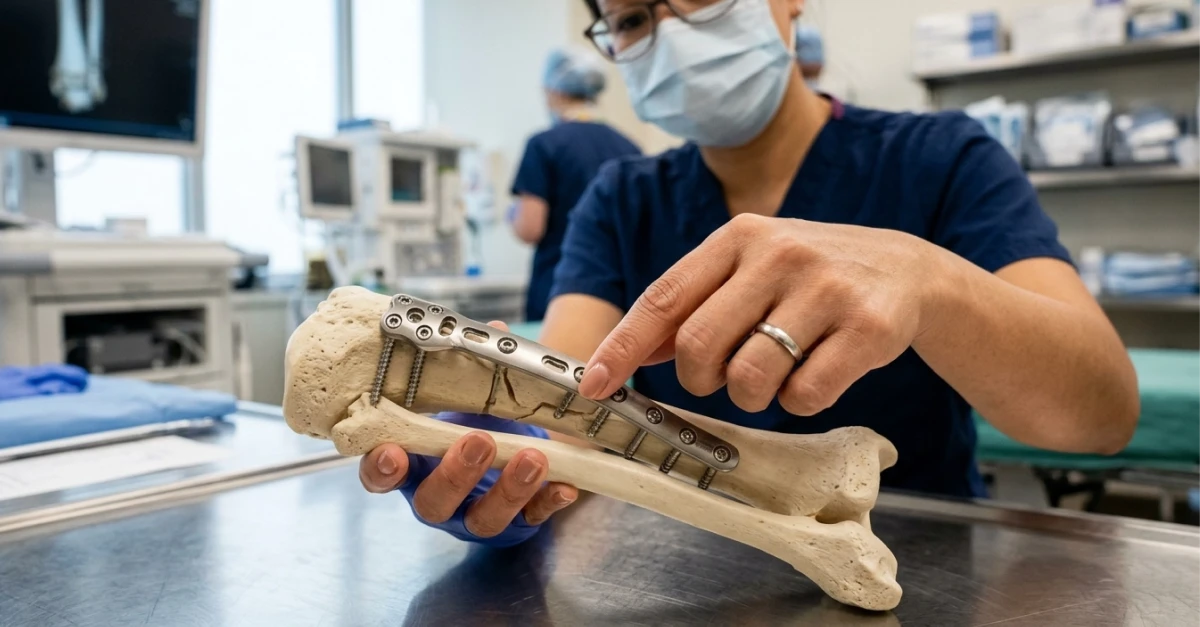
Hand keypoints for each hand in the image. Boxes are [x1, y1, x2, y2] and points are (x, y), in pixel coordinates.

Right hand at [359, 322, 578, 546]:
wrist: (517, 444)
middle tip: (479, 441)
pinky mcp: (517, 523)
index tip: (391, 453)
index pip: (382, 474)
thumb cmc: (477, 419)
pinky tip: (565, 486)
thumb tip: (496, 331)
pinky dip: (548, 502)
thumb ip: (474, 368)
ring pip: (483, 517)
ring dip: (508, 489)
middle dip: (456, 474)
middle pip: (433, 500)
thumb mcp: (469, 396)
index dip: (382, 468)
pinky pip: (532, 519)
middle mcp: (439, 496)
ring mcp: (475, 513)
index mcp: (414, 463)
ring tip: (532, 459)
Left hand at [577, 214, 943, 415]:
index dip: (622, 347)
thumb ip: (692, 304)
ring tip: (772, 376)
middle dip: (699, 379)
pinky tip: (813, 375)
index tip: (594, 385)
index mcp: (738, 237)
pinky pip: (805, 395)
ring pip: (750, 377)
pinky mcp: (868, 327)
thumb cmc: (808, 276)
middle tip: (721, 376)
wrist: (907, 269)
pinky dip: (798, 401)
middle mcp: (779, 254)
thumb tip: (627, 354)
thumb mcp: (749, 269)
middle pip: (699, 346)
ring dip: (750, 396)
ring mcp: (826, 289)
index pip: (663, 298)